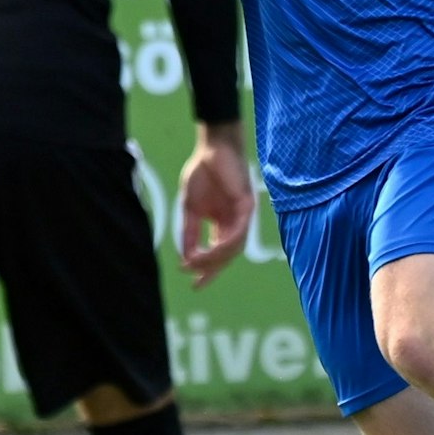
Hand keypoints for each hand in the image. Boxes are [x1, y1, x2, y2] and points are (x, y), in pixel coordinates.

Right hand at [177, 122, 254, 287]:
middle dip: (211, 269)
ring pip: (234, 248)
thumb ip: (189, 232)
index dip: (208, 271)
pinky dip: (226, 243)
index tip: (195, 285)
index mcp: (223, 224)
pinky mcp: (248, 206)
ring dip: (215, 259)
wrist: (212, 148)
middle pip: (227, 256)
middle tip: (195, 278)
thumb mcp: (190, 208)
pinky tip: (213, 249)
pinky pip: (240, 231)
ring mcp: (243, 216)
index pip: (218, 254)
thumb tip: (185, 257)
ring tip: (196, 262)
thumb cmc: (202, 173)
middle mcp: (235, 223)